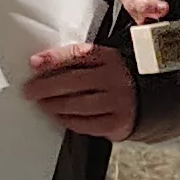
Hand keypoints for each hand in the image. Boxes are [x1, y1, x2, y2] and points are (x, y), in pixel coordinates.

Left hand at [24, 41, 138, 139]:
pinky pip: (87, 124)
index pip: (78, 55)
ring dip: (54, 105)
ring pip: (78, 104)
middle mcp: (115, 78)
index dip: (53, 58)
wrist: (149, 98)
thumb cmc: (118, 78)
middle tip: (30, 91)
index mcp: (110, 58)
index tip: (34, 64)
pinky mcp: (117, 123)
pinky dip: (69, 121)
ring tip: (42, 104)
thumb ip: (78, 60)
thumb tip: (41, 64)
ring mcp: (117, 102)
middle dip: (46, 86)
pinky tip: (59, 117)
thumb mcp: (103, 61)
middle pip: (74, 81)